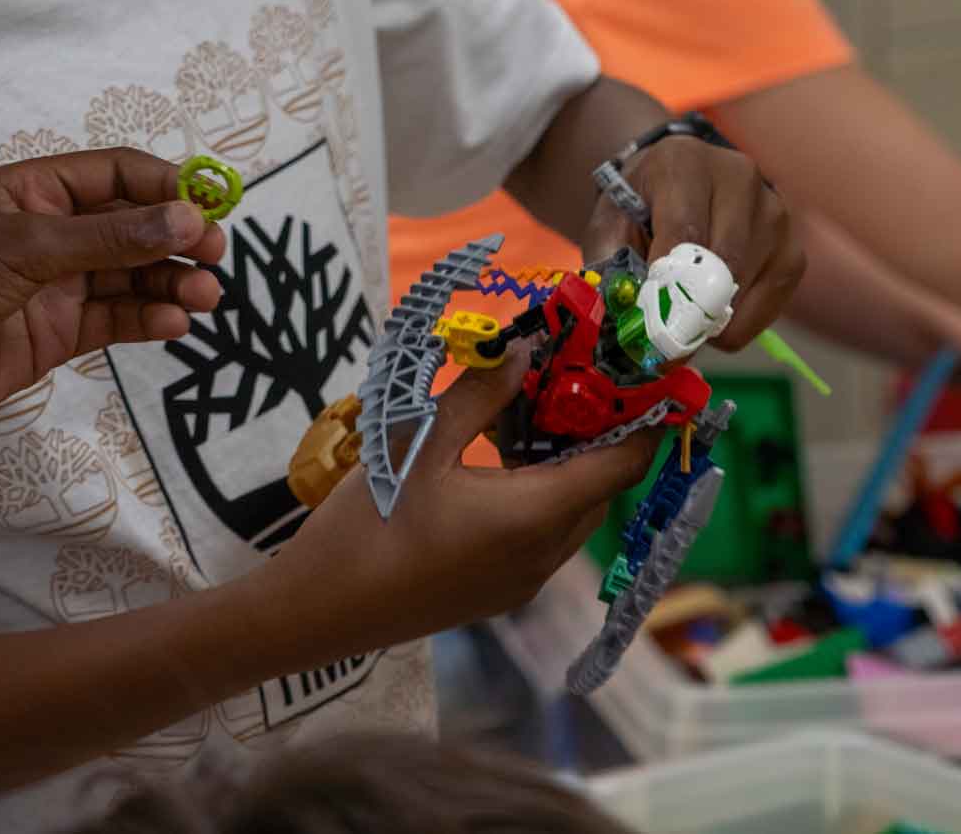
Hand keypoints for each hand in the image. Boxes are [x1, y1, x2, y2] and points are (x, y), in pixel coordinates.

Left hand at [0, 148, 226, 443]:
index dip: (166, 185)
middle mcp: (50, 232)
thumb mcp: (27, 249)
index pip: (117, 173)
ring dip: (171, 282)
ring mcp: (56, 285)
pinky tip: (172, 324)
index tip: (209, 204)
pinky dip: (149, 318)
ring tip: (203, 299)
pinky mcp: (57, 334)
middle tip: (215, 255)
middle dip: (178, 237)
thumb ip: (109, 237)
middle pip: (134, 225)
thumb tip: (185, 217)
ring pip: (132, 275)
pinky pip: (117, 318)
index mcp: (34, 189)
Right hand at [265, 359, 662, 651]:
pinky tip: (499, 461)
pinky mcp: (498, 592)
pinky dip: (542, 495)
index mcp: (536, 516)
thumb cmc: (369, 522)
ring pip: (572, 513)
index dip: (642, 419)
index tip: (637, 374)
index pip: (622, 466)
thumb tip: (524, 350)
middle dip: (598, 433)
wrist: (318, 610)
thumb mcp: (419, 442)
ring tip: (533, 411)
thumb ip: (479, 394)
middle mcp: (544, 555)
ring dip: (566, 465)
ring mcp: (522, 581)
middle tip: (573, 377)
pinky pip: (544, 536)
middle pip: (600, 488)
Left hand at [592, 135, 802, 349]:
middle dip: (691, 309)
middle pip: (723, 260)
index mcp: (686, 161)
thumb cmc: (640, 208)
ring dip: (712, 317)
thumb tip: (626, 317)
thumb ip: (612, 264)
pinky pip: (768, 307)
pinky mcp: (793, 251)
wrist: (677, 185)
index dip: (668, 284)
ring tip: (685, 314)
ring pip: (745, 287)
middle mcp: (740, 177)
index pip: (685, 230)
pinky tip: (713, 312)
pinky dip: (737, 324)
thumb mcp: (610, 224)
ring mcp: (775, 213)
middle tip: (664, 340)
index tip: (651, 325)